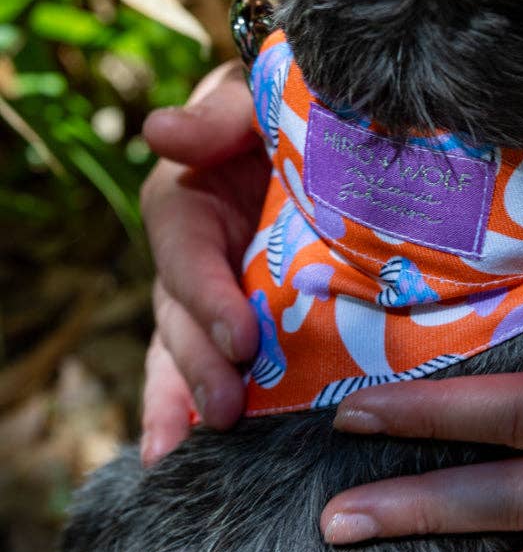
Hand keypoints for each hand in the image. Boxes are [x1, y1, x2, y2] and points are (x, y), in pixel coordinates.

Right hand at [140, 61, 267, 464]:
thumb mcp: (257, 97)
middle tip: (224, 414)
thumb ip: (218, 116)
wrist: (334, 129)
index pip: (186, 256)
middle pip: (181, 319)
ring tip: (184, 455)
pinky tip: (196, 451)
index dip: (207, 299)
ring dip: (184, 403)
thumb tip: (159, 133)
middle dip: (197, 369)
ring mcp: (222, 293)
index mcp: (187, 202)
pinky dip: (202, 405)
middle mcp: (195, 257)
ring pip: (189, 352)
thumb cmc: (291, 104)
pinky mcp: (253, 319)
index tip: (241, 339)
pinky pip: (222, 364)